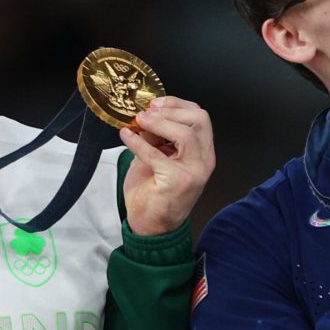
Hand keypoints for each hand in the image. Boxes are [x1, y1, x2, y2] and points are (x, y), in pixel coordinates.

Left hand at [121, 97, 216, 236]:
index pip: (200, 117)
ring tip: (140, 121)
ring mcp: (193, 171)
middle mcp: (204, 161)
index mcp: (202, 152)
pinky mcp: (177, 181)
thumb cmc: (155, 192)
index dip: (178, 104)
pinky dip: (138, 142)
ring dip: (159, 123)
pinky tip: (126, 136)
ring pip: (186, 134)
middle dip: (172, 110)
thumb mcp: (158, 157)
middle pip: (200, 120)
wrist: (152, 226)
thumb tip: (145, 116)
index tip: (156, 102)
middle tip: (148, 112)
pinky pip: (157, 155)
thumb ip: (157, 137)